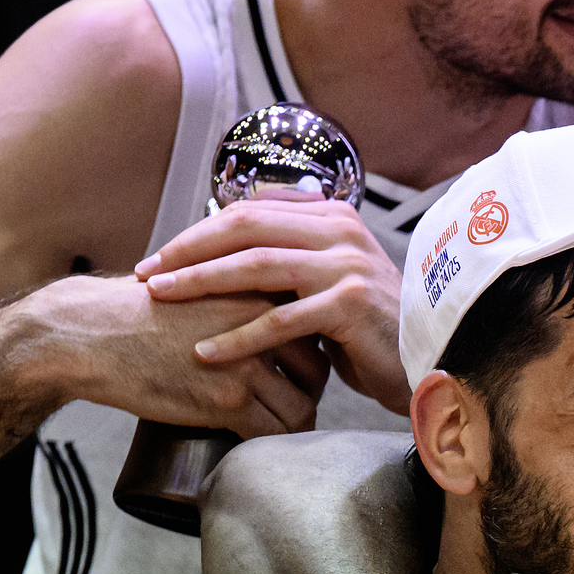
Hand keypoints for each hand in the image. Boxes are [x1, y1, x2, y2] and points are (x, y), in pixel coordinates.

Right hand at [40, 272, 331, 437]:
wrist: (91, 334)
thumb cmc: (135, 311)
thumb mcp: (195, 283)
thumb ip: (233, 295)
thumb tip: (260, 314)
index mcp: (255, 289)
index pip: (310, 326)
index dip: (311, 352)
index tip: (299, 369)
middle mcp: (260, 323)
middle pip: (317, 370)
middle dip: (310, 392)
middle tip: (294, 404)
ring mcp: (247, 363)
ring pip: (301, 408)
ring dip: (295, 424)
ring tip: (279, 431)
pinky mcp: (228, 401)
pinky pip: (273, 434)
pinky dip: (272, 445)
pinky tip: (262, 446)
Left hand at [141, 196, 409, 415]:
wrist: (426, 362)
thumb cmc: (370, 330)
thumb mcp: (328, 282)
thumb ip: (290, 259)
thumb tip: (230, 248)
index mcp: (330, 216)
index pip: (249, 211)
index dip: (197, 231)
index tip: (160, 258)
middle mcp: (339, 230)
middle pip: (245, 228)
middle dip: (188, 250)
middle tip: (148, 274)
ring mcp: (347, 265)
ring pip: (256, 266)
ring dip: (201, 283)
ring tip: (162, 300)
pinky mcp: (350, 306)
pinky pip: (281, 321)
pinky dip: (238, 338)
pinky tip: (205, 353)